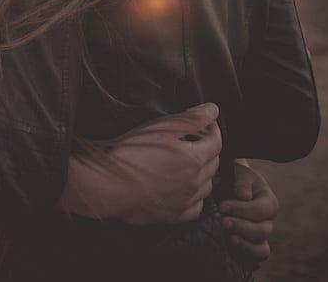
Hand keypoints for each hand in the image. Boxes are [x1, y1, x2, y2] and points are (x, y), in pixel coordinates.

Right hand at [63, 104, 220, 223]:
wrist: (111, 185)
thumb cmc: (133, 153)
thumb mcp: (161, 128)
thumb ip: (191, 119)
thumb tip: (213, 110)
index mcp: (194, 159)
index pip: (216, 142)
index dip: (213, 129)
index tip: (208, 122)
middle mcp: (195, 182)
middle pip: (214, 163)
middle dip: (210, 148)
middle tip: (198, 138)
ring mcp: (186, 201)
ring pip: (207, 186)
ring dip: (204, 172)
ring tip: (192, 162)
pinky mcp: (174, 216)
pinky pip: (196, 207)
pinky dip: (196, 196)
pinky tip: (186, 188)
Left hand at [218, 161, 277, 263]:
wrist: (230, 185)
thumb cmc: (236, 177)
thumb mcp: (240, 173)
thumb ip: (243, 181)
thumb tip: (244, 196)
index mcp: (269, 202)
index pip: (260, 210)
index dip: (242, 210)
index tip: (222, 206)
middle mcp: (268, 222)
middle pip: (262, 231)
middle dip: (242, 228)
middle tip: (223, 222)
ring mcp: (261, 237)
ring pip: (262, 250)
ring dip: (246, 247)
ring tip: (230, 239)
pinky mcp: (251, 247)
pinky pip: (254, 260)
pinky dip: (246, 259)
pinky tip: (234, 254)